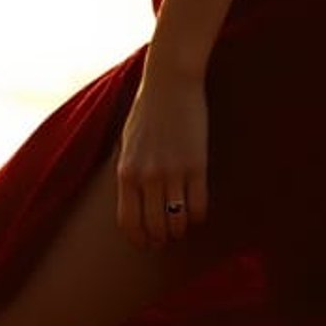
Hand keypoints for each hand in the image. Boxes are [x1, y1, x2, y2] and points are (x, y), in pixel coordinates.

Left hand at [116, 66, 208, 250]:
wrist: (171, 82)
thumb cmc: (147, 110)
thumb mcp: (127, 143)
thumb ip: (129, 172)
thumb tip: (134, 200)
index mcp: (126, 172)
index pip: (129, 221)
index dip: (138, 239)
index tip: (146, 243)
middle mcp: (147, 177)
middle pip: (154, 226)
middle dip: (160, 239)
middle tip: (166, 239)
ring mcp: (173, 172)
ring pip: (177, 220)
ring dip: (179, 230)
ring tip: (181, 228)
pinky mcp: (197, 165)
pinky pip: (199, 205)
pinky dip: (198, 216)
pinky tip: (197, 213)